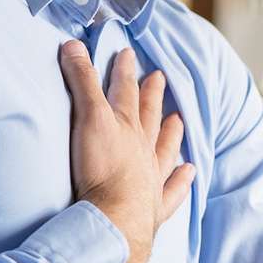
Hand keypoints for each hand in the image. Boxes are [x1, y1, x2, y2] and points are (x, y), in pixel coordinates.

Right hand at [59, 41, 192, 262]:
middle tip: (160, 78)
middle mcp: (144, 149)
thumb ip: (82, 82)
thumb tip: (72, 45)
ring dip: (171, 132)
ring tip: (180, 119)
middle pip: (149, 116)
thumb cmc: (101, 167)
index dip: (124, 71)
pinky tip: (190, 172)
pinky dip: (182, 180)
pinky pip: (173, 190)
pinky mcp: (153, 206)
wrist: (114, 218)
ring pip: (166, 149)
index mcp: (126, 126)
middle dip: (151, 96)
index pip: (125, 91)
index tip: (129, 55)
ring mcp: (152, 178)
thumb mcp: (87, 118)